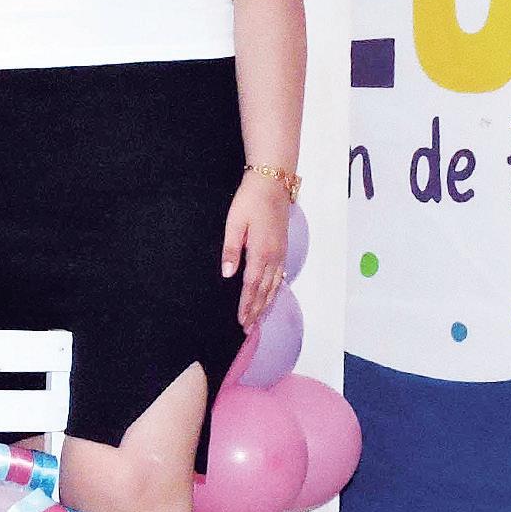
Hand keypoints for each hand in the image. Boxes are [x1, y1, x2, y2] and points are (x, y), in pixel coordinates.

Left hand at [222, 172, 291, 328]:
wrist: (273, 183)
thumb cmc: (250, 201)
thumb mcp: (234, 223)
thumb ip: (230, 249)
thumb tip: (227, 274)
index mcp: (260, 251)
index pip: (252, 286)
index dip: (247, 305)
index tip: (241, 321)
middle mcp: (273, 256)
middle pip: (265, 290)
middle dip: (256, 310)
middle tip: (248, 329)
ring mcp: (281, 252)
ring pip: (274, 285)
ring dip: (266, 303)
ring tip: (258, 319)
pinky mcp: (283, 247)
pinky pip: (279, 275)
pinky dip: (275, 290)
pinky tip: (271, 295)